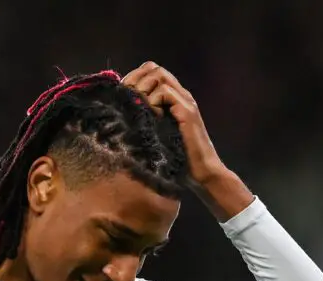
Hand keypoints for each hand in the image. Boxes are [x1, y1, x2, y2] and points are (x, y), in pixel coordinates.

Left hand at [122, 62, 226, 186]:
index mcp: (174, 98)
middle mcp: (181, 95)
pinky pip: (166, 92)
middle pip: (154, 67)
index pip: (151, 70)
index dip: (134, 77)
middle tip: (129, 100)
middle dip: (136, 80)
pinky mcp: (187, 112)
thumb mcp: (157, 132)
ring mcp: (186, 102)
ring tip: (141, 108)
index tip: (123, 95)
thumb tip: (121, 110)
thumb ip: (147, 118)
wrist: (202, 172)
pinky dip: (154, 101)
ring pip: (159, 75)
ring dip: (144, 89)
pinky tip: (152, 117)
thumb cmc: (178, 158)